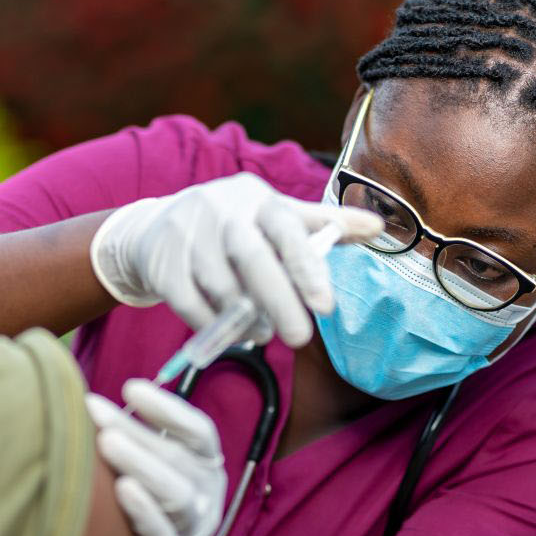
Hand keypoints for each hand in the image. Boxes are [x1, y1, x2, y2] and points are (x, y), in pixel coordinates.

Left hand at [87, 379, 226, 535]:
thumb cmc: (145, 501)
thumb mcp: (152, 466)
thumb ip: (135, 435)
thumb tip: (87, 400)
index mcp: (206, 464)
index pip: (198, 431)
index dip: (167, 408)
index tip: (130, 388)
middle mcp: (208, 494)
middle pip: (177, 458)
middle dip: (136, 431)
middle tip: (97, 411)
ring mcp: (195, 529)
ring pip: (175, 494)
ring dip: (140, 464)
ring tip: (107, 442)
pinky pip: (161, 534)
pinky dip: (143, 511)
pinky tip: (121, 489)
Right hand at [89, 172, 382, 347]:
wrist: (154, 229)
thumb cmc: (232, 226)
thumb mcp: (275, 217)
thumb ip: (325, 226)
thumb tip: (381, 226)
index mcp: (256, 198)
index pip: (288, 228)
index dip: (307, 267)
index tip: (327, 307)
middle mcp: (219, 208)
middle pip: (252, 257)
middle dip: (279, 302)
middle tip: (300, 338)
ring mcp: (186, 234)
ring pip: (221, 286)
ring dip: (245, 319)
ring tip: (263, 333)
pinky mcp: (161, 263)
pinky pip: (190, 304)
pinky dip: (211, 325)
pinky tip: (228, 331)